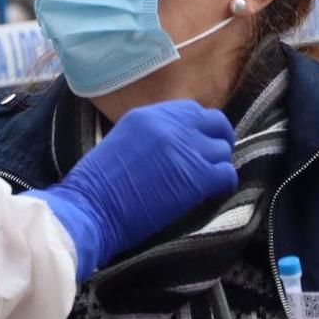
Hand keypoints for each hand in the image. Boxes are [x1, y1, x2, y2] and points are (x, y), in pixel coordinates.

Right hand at [27, 100, 237, 280]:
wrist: (91, 207)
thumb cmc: (96, 184)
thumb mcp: (121, 141)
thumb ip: (150, 135)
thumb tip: (171, 145)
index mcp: (149, 115)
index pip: (192, 111)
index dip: (200, 128)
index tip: (198, 143)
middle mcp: (171, 126)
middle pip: (215, 123)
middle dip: (218, 140)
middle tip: (212, 159)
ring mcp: (186, 150)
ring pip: (223, 150)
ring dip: (218, 164)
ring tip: (207, 180)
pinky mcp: (198, 178)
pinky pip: (227, 174)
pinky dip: (224, 183)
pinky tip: (211, 193)